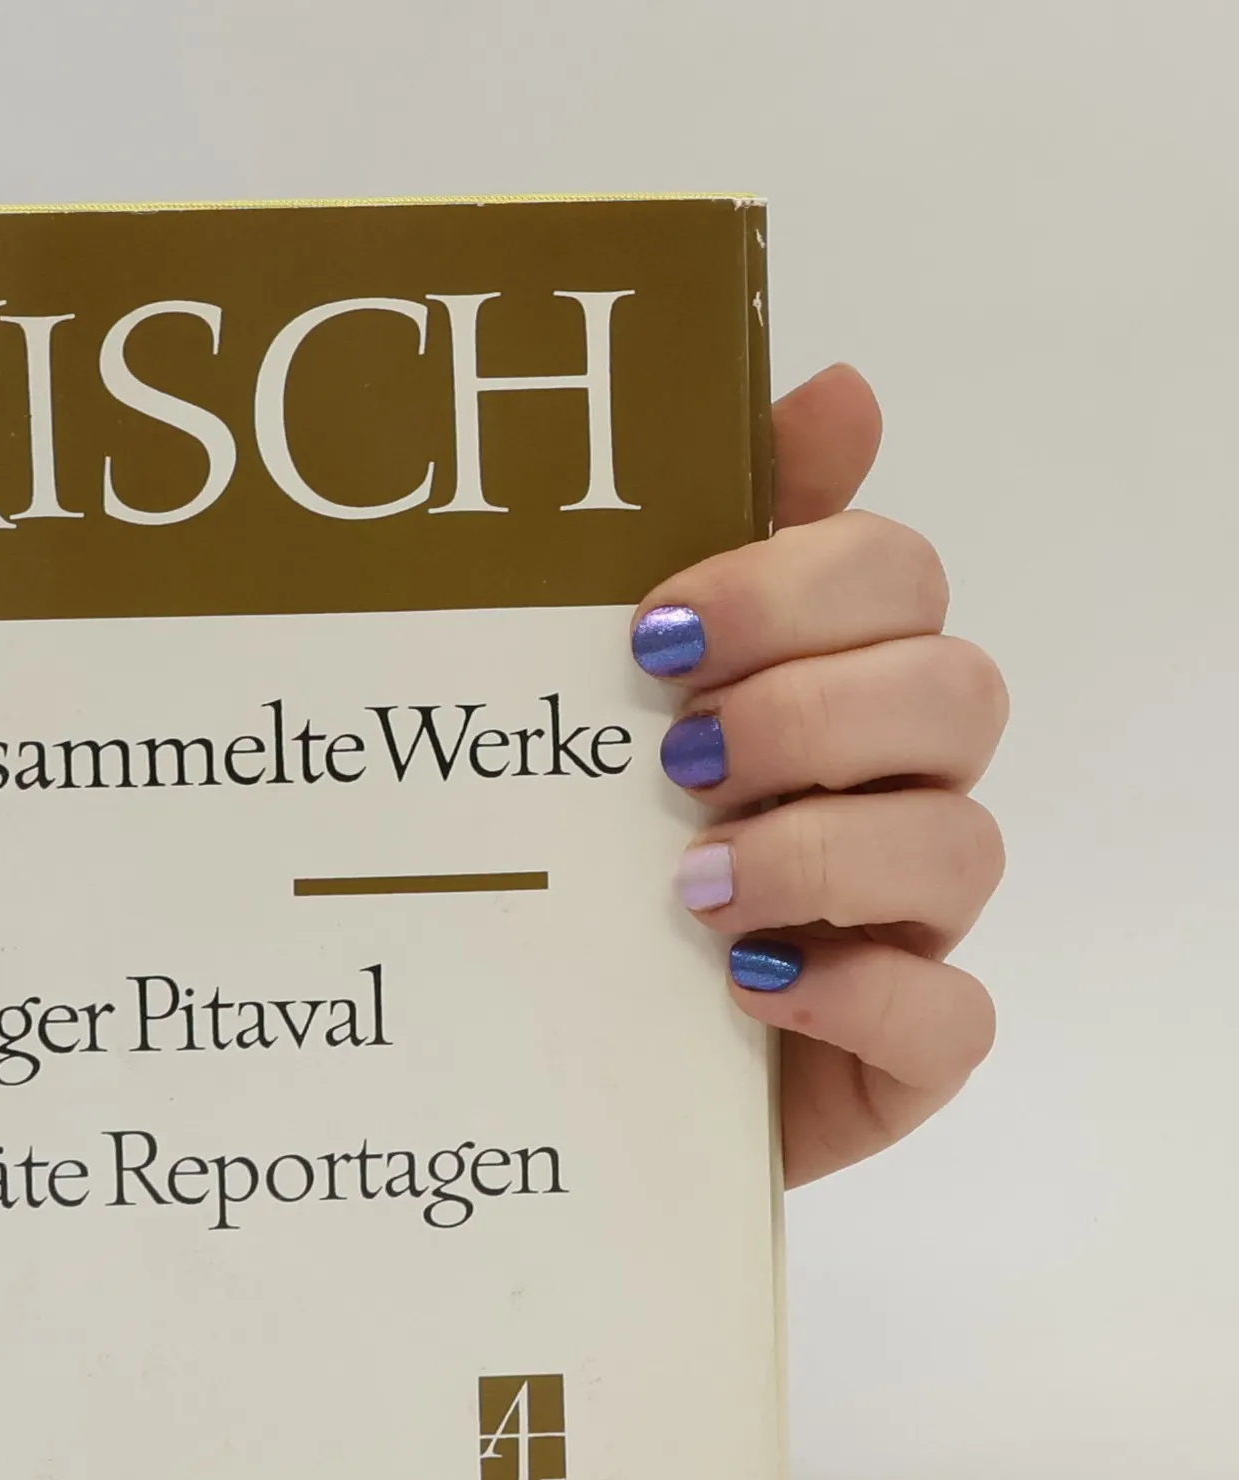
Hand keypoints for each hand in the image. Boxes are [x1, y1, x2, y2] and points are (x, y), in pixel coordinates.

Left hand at [633, 365, 1006, 1185]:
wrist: (562, 1048)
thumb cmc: (598, 857)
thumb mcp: (617, 699)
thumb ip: (719, 547)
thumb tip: (841, 385)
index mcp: (838, 682)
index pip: (896, 578)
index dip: (792, 585)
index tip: (653, 631)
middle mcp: (897, 786)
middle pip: (954, 690)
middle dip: (808, 712)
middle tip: (675, 757)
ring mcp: (913, 922)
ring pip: (963, 844)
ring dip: (819, 852)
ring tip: (688, 885)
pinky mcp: (905, 1049)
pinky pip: (949, 1017)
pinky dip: (855, 995)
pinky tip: (747, 985)